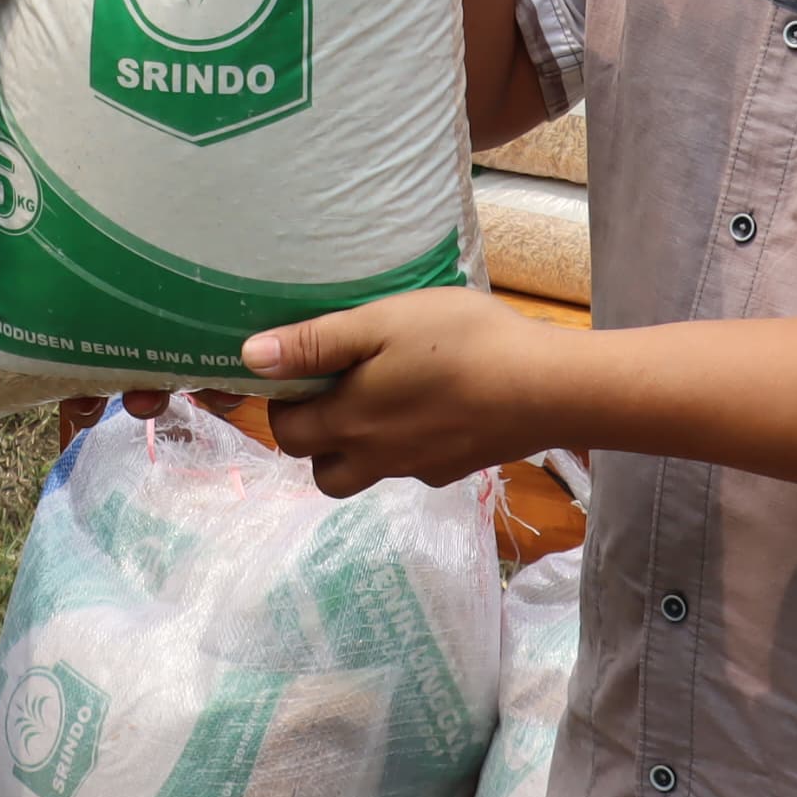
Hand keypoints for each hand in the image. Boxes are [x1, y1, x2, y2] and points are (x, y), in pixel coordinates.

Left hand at [251, 288, 568, 495]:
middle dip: (314, 435)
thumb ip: (315, 343)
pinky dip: (407, 445)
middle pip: (321, 469)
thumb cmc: (459, 343)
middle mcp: (377, 458)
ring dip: (357, 447)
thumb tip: (250, 359)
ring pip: (366, 473)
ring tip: (380, 400)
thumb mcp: (380, 324)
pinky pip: (411, 467)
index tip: (300, 372)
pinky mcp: (455, 470)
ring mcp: (418, 469)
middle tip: (334, 388)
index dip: (283, 404)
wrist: (546, 388)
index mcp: (350, 422)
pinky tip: (433, 407)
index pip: (288, 433)